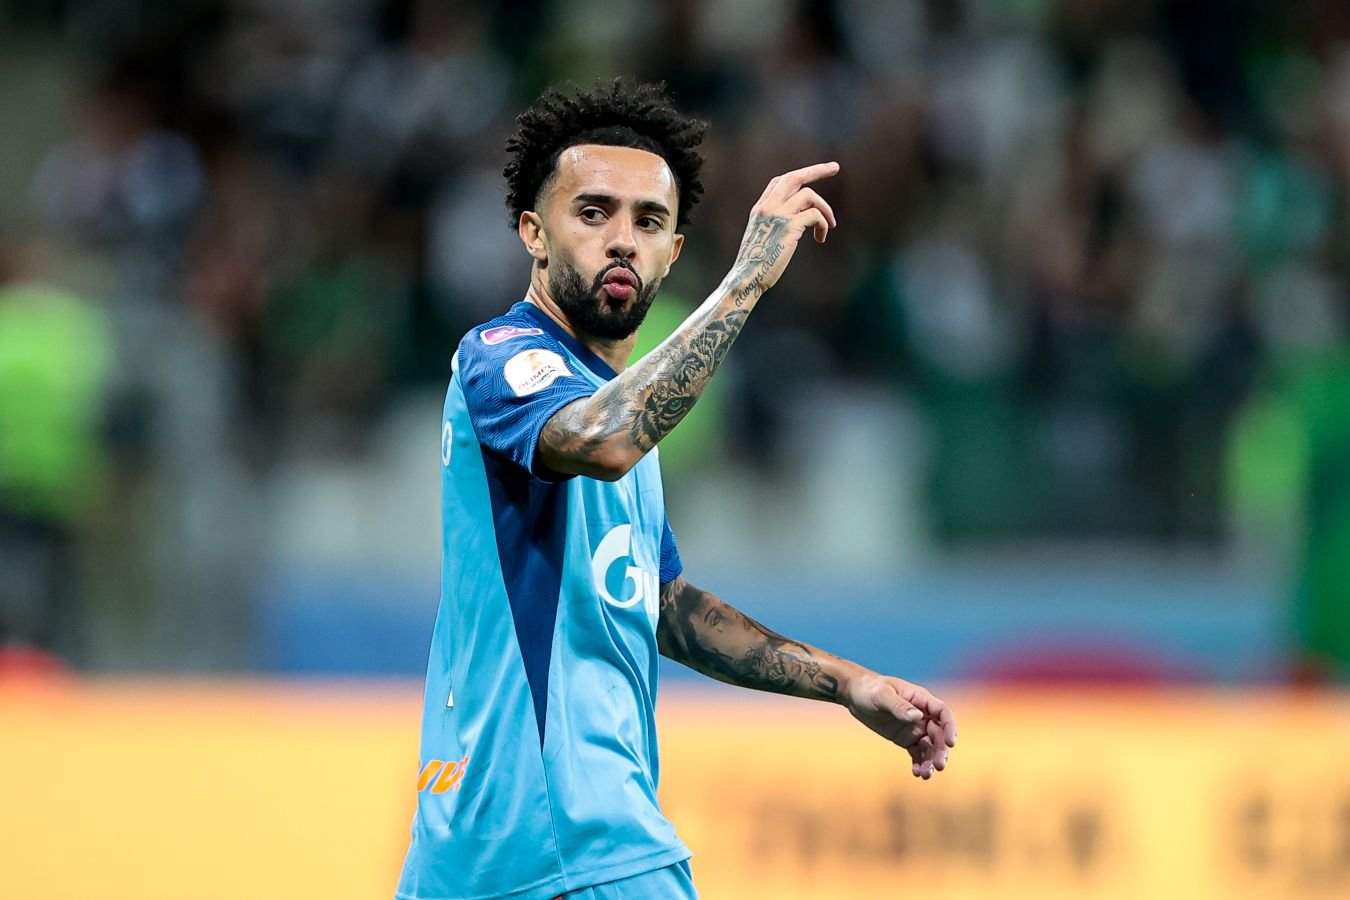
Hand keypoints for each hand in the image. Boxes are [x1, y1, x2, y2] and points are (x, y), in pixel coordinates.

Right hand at [728, 161, 839, 298]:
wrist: (747, 277)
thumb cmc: (755, 265)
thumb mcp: (761, 238)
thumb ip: (774, 225)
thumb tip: (796, 223)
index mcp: (760, 209)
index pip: (780, 181)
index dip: (800, 176)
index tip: (815, 173)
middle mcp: (768, 207)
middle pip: (795, 177)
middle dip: (817, 170)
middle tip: (835, 167)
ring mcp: (778, 215)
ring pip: (809, 195)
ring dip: (825, 209)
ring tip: (830, 225)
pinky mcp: (789, 227)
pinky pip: (815, 215)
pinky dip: (823, 224)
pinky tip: (820, 238)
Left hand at [843, 672, 956, 779]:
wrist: (855, 695)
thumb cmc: (869, 689)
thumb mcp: (881, 695)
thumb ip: (899, 706)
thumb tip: (917, 717)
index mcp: (920, 699)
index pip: (942, 713)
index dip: (950, 727)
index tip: (951, 743)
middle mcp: (922, 715)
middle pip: (939, 734)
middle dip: (941, 750)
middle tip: (939, 766)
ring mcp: (915, 728)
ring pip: (930, 747)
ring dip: (931, 761)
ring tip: (926, 775)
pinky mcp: (906, 739)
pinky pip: (917, 753)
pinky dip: (919, 763)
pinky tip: (917, 773)